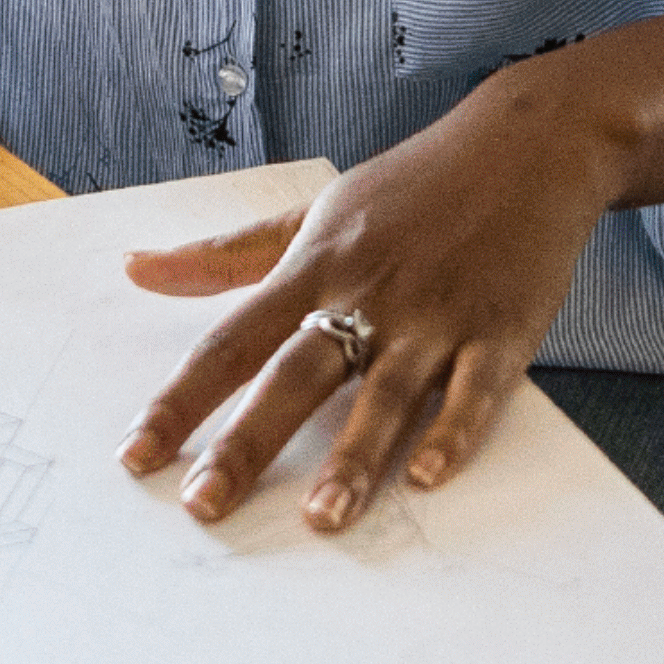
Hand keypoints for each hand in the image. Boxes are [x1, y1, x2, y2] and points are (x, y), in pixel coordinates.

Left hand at [116, 82, 617, 533]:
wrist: (529, 143)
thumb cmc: (412, 186)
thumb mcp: (312, 212)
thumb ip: (225, 254)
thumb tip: (134, 269)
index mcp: (316, 265)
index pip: (231, 341)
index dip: (180, 399)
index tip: (135, 456)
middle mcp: (369, 293)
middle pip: (295, 373)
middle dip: (247, 442)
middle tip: (203, 505)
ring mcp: (437, 314)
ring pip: (385, 394)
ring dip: (353, 459)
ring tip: (321, 520)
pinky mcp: (502, 331)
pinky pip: (474, 391)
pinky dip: (452, 433)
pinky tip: (426, 478)